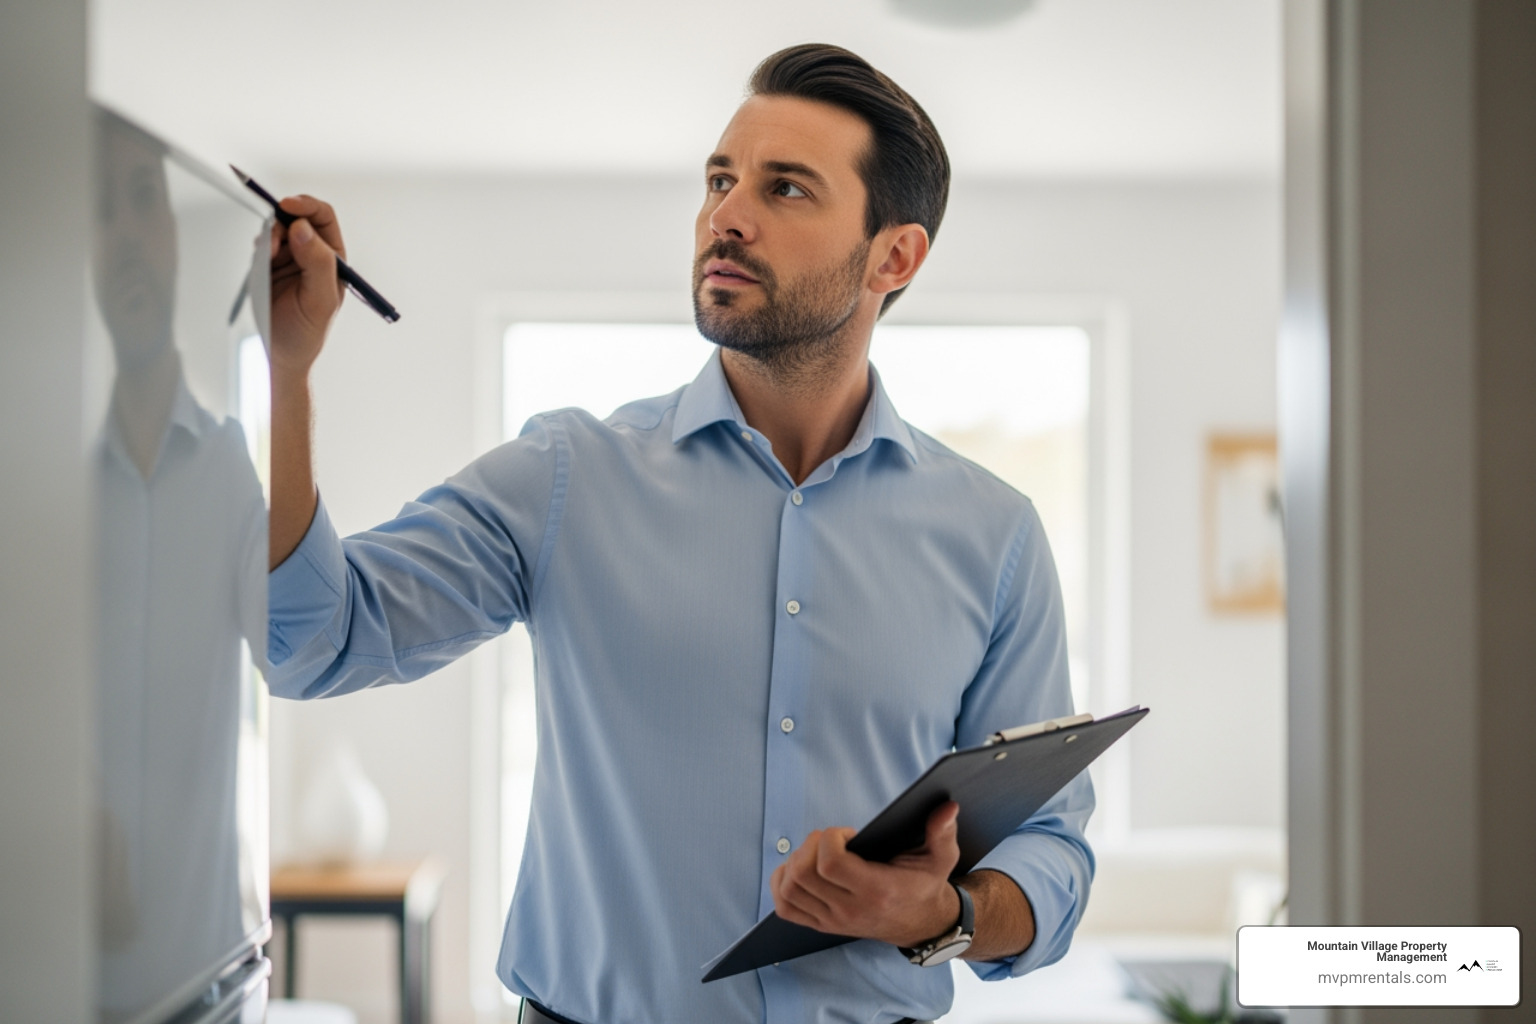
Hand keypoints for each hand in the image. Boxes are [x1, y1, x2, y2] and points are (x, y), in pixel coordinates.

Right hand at [268, 194, 346, 377]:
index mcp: (332, 259)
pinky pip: (258, 242)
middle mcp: (311, 253)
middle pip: (296, 217)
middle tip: (272, 241)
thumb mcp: (319, 301)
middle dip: (282, 221)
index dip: (307, 207)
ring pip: (275, 227)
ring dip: (268, 235)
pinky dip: (256, 245)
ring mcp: (286, 258)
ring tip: (266, 256)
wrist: (276, 355)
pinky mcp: (264, 265)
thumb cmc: (304, 334)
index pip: (323, 218)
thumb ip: (317, 264)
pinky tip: (259, 263)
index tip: (288, 206)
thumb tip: (303, 227)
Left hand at [770, 801, 962, 947]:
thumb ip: (943, 832)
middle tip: (830, 839)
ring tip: (817, 852)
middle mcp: (850, 910)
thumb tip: (947, 807)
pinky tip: (799, 868)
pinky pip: (785, 907)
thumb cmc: (925, 885)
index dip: (830, 839)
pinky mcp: (822, 925)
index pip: (830, 865)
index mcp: (876, 891)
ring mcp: (833, 921)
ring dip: (794, 861)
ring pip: (789, 889)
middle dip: (810, 845)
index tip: (847, 832)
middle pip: (803, 874)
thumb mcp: (941, 858)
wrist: (921, 924)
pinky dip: (782, 883)